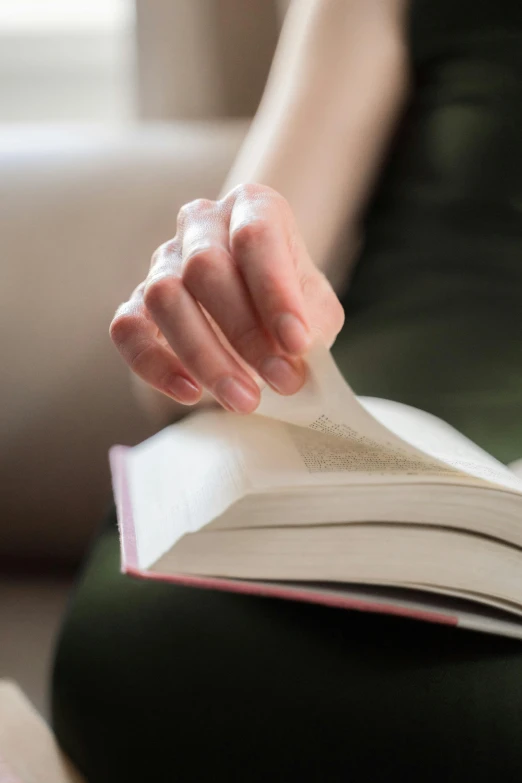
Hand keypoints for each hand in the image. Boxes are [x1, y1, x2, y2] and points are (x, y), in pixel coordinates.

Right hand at [110, 184, 344, 413]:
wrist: (258, 314)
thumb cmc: (289, 304)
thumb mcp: (317, 308)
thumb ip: (311, 325)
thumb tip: (292, 356)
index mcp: (252, 206)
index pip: (255, 236)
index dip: (275, 291)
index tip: (297, 343)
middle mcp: (201, 224)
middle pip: (205, 267)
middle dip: (245, 332)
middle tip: (281, 380)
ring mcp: (163, 261)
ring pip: (164, 297)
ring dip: (204, 355)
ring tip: (243, 399)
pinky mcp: (136, 303)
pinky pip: (128, 329)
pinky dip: (155, 365)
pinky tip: (190, 393)